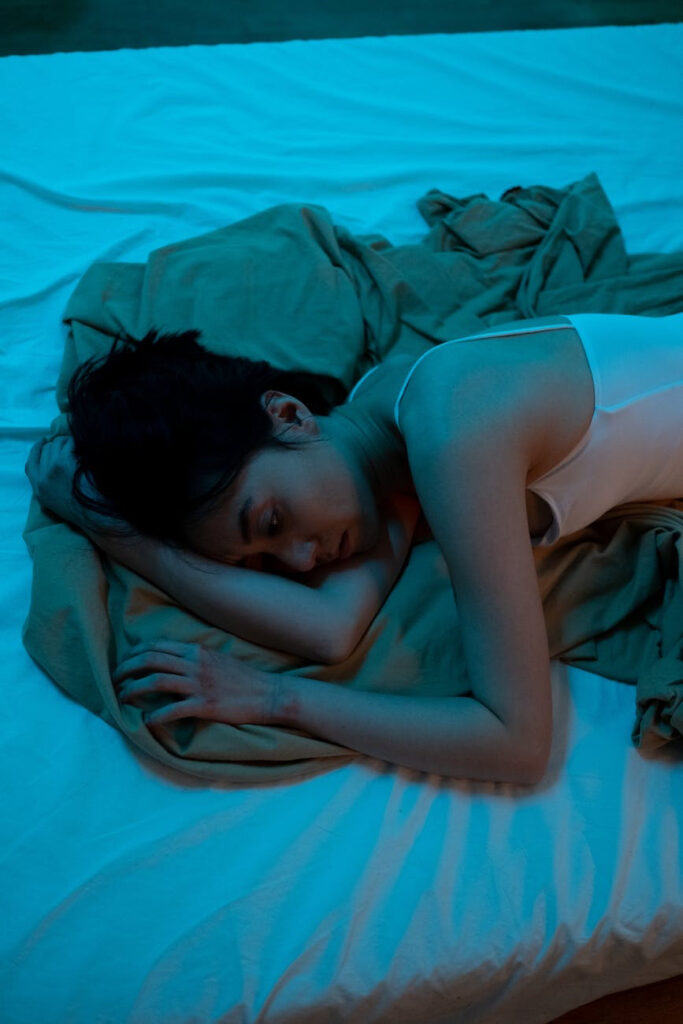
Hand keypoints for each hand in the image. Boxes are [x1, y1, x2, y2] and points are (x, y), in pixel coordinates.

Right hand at [25, 434, 86, 525]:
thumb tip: (49, 468)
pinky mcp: (64, 462)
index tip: (43, 441)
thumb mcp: (55, 502)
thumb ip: (48, 485)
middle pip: (46, 450)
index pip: (30, 464)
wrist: (92, 515)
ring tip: (80, 449)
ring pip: (57, 444)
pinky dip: (78, 443)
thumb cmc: (80, 510)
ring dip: (69, 443)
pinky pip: (70, 443)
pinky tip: (86, 447)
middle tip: (71, 446)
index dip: (36, 450)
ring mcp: (52, 469)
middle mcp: (42, 478)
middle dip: (58, 445)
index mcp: (38, 489)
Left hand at [112, 640, 280, 727]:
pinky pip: (173, 709)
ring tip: (122, 698)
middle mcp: (195, 663)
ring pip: (156, 680)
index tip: (123, 662)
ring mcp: (200, 684)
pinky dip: (155, 715)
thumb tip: (171, 660)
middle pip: (150, 659)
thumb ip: (194, 657)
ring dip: (133, 689)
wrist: (269, 694)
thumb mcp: (217, 659)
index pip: (157, 645)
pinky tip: (146, 722)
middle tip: (114, 680)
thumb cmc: (244, 678)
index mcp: (197, 651)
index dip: (134, 653)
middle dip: (126, 668)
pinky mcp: (205, 705)